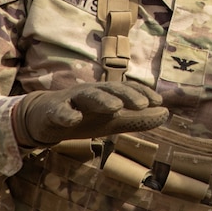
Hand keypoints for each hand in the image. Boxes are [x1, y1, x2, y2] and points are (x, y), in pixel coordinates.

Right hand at [12, 81, 168, 147]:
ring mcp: (70, 100)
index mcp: (106, 94)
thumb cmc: (85, 116)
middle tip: (142, 104)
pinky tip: (74, 119)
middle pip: (109, 89)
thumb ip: (139, 119)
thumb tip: (166, 114)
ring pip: (87, 96)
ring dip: (101, 100)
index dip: (142, 93)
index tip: (159, 102)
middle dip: (126, 95)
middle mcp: (91, 92)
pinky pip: (59, 112)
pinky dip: (67, 114)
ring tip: (115, 108)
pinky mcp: (52, 111)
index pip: (126, 90)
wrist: (45, 117)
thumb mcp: (114, 120)